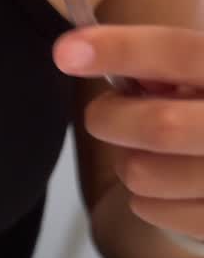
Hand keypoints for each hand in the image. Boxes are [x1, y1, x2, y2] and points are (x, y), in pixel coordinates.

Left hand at [54, 25, 203, 243]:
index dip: (122, 49)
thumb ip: (171, 64)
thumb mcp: (203, 73)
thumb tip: (111, 65)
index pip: (179, 52)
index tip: (67, 51)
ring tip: (153, 150)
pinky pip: (148, 208)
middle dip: (113, 117)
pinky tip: (167, 180)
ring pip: (142, 173)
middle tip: (106, 112)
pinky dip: (143, 193)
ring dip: (129, 158)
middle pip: (159, 126)